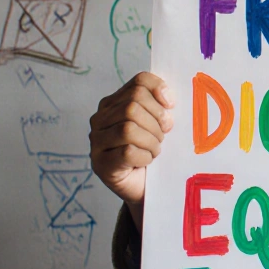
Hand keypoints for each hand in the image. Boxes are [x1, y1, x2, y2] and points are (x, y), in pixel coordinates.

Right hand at [89, 72, 175, 228]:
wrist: (144, 186)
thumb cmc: (150, 150)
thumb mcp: (157, 123)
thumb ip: (159, 106)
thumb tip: (168, 100)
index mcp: (114, 102)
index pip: (139, 82)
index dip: (159, 90)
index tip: (171, 106)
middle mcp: (100, 118)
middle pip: (133, 105)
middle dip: (156, 121)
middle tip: (163, 136)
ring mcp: (97, 141)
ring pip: (128, 128)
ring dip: (151, 141)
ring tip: (154, 150)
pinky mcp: (101, 163)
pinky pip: (127, 152)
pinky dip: (144, 157)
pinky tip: (146, 161)